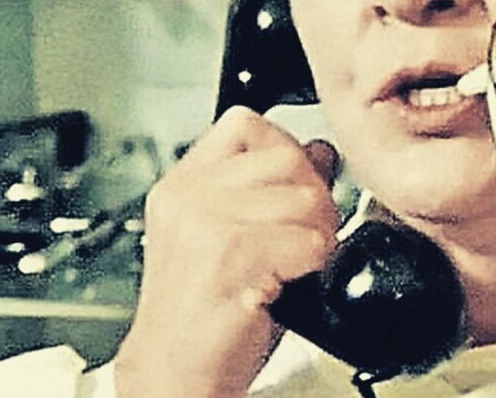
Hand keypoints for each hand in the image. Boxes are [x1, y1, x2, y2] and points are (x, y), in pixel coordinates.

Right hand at [113, 107, 340, 397]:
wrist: (175, 375)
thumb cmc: (206, 315)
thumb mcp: (237, 236)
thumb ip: (271, 189)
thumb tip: (320, 151)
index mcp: (183, 184)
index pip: (247, 124)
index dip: (285, 151)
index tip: (291, 190)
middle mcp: (187, 196)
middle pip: (287, 156)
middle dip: (313, 197)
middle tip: (303, 238)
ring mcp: (203, 222)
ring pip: (306, 198)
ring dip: (318, 236)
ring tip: (295, 265)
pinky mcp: (227, 254)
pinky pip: (306, 241)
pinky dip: (312, 266)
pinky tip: (289, 283)